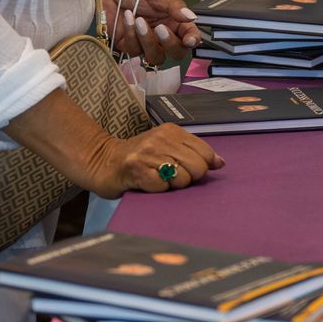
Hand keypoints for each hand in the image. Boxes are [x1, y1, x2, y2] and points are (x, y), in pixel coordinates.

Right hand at [87, 123, 224, 197]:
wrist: (102, 161)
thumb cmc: (139, 157)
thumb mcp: (167, 147)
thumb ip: (194, 152)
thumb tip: (220, 163)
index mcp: (172, 131)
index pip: (205, 152)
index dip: (203, 166)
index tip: (188, 169)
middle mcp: (161, 139)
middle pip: (198, 168)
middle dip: (189, 178)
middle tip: (170, 176)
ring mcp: (147, 154)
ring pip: (182, 179)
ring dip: (172, 186)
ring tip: (157, 178)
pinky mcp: (136, 170)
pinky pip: (162, 188)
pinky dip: (158, 190)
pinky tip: (147, 183)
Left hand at [104, 0, 202, 64]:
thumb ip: (175, 6)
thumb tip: (191, 17)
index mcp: (175, 22)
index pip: (190, 37)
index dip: (192, 41)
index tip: (189, 40)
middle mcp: (163, 35)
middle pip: (176, 53)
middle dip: (169, 44)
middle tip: (160, 28)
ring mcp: (146, 42)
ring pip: (155, 56)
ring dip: (147, 40)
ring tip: (139, 21)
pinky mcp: (129, 45)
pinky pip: (134, 50)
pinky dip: (131, 34)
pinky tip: (128, 19)